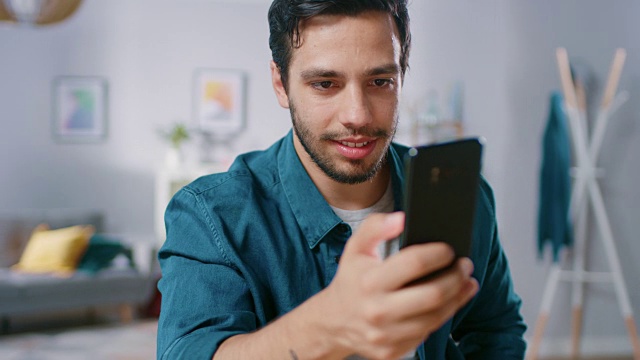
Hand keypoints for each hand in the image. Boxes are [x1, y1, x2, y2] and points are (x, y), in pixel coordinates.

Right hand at [319, 212, 477, 359]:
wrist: (334, 321)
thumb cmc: (351, 279)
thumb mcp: (355, 248)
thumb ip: (375, 227)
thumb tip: (401, 219)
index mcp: (368, 282)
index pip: (414, 263)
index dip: (438, 253)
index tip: (449, 249)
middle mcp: (377, 311)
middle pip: (433, 294)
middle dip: (456, 277)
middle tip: (465, 265)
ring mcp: (386, 335)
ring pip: (436, 317)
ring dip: (457, 297)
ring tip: (465, 281)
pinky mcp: (394, 351)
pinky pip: (428, 332)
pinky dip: (444, 315)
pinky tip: (451, 301)